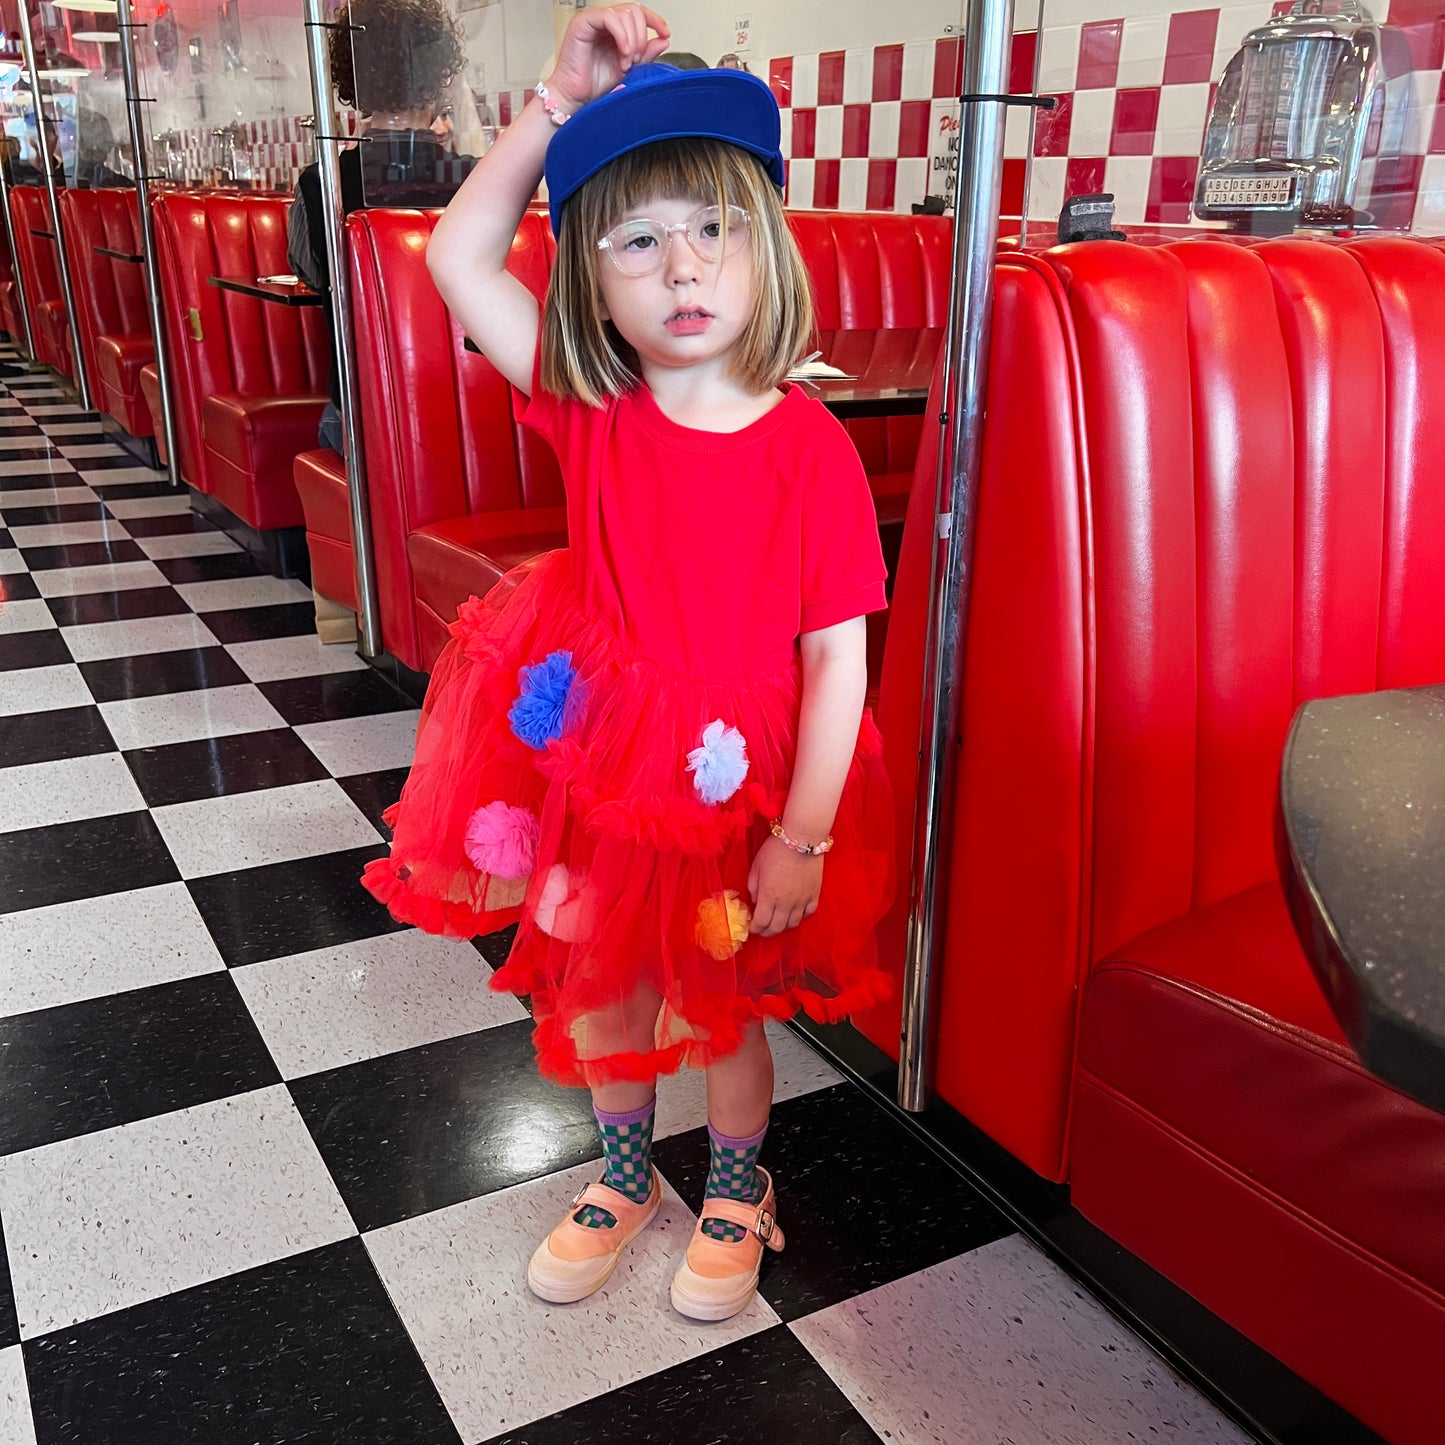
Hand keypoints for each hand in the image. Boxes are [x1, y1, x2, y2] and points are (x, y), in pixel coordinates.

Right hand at [545, 3, 670, 113]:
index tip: (666, 34)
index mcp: (615, 29)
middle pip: (634, 11)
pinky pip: (610, 17)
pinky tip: (623, 53)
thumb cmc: (595, 86)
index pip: (639, 12)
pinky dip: (622, 35)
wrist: (576, 99)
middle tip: (635, 60)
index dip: (655, 20)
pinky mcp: (582, 23)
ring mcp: (593, 20)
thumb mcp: (630, 69)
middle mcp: (604, 22)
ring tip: (626, 62)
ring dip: (632, 40)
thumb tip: (663, 39)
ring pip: (625, 13)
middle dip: (641, 37)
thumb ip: (646, 54)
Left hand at [748, 836, 822, 936]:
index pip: (761, 922)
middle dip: (766, 932)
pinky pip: (808, 913)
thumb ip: (753, 887)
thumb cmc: (775, 849)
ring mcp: (802, 900)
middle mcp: (786, 903)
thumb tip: (756, 901)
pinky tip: (794, 913)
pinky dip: (800, 917)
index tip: (751, 926)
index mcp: (769, 896)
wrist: (802, 838)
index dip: (754, 928)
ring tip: (777, 922)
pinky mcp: (814, 894)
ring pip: (793, 924)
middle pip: (776, 928)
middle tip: (762, 929)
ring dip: (783, 926)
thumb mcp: (756, 867)